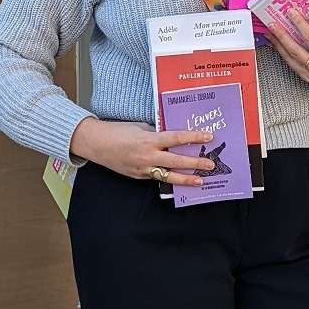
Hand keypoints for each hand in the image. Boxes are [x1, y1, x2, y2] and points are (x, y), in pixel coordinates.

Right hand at [69, 118, 216, 185]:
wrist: (97, 144)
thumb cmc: (118, 131)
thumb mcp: (140, 127)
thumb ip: (157, 133)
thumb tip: (172, 138)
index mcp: (149, 139)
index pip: (176, 138)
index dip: (194, 137)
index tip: (208, 136)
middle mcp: (148, 156)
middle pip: (177, 161)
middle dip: (196, 163)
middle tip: (211, 164)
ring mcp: (143, 169)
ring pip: (169, 176)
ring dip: (186, 179)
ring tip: (200, 180)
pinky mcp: (139, 176)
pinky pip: (157, 177)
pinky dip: (169, 178)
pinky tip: (180, 179)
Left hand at [262, 7, 308, 92]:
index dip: (300, 24)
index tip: (291, 12)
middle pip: (295, 50)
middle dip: (282, 35)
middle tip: (272, 23)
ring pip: (289, 58)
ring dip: (278, 44)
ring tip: (269, 32)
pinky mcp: (305, 79)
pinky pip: (291, 64)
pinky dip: (283, 53)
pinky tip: (277, 45)